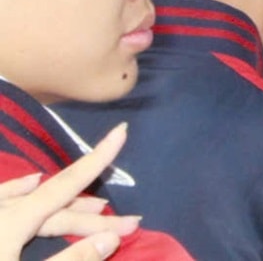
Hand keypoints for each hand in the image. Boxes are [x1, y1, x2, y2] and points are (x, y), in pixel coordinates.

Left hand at [0, 122, 139, 260]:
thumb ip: (70, 260)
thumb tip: (112, 237)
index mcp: (12, 222)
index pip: (64, 185)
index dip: (96, 159)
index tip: (122, 131)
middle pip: (53, 204)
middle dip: (93, 214)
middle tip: (131, 224)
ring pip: (28, 203)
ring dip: (63, 207)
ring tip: (95, 207)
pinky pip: (0, 198)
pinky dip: (18, 190)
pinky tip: (29, 181)